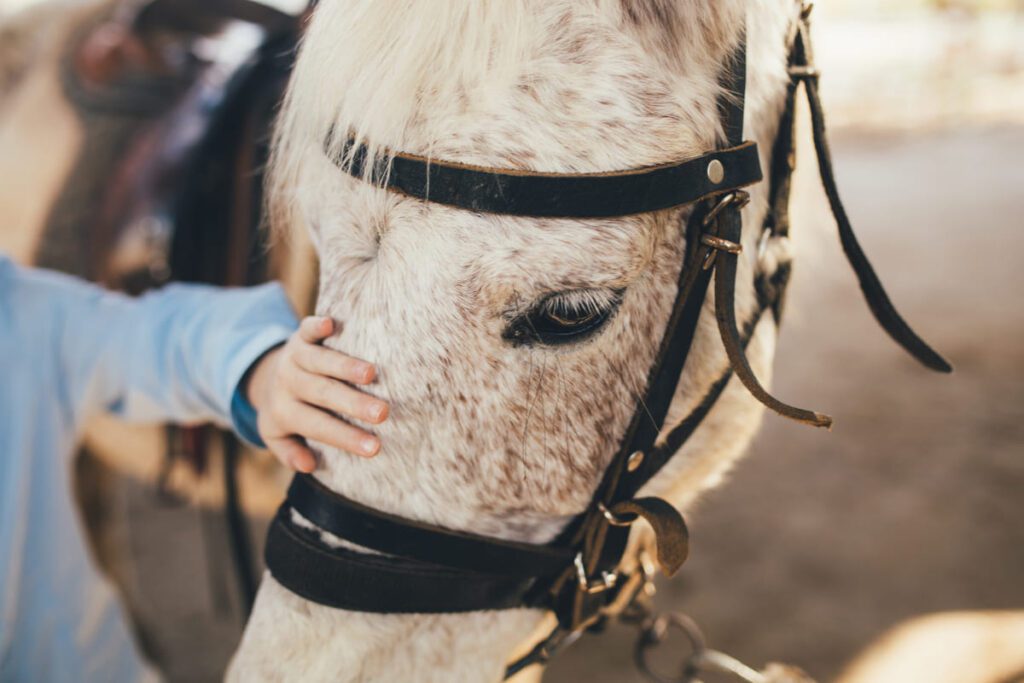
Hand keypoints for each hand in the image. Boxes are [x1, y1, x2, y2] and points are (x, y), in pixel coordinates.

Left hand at [245, 316, 387, 471]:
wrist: (264, 374)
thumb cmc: (284, 411)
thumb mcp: (277, 437)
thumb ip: (290, 453)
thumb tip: (308, 466)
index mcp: (285, 412)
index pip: (319, 426)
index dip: (346, 437)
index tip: (376, 447)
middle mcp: (289, 383)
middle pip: (322, 394)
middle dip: (353, 403)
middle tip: (383, 413)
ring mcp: (295, 357)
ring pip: (319, 361)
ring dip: (344, 366)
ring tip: (371, 374)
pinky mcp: (300, 336)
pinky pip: (307, 329)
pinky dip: (316, 326)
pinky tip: (332, 323)